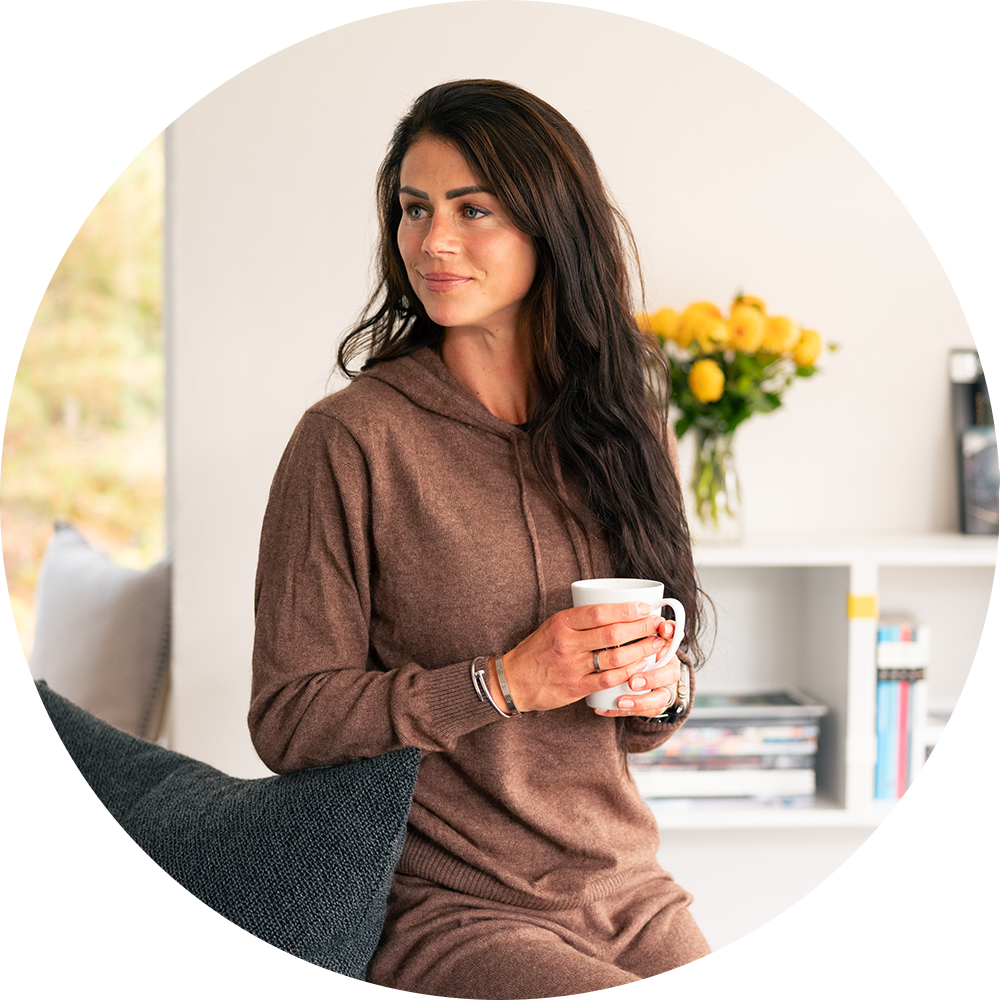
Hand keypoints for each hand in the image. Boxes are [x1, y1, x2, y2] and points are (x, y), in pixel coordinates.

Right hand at [495, 601, 669, 713]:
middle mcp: (567, 643)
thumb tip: (616, 610)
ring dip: (641, 651)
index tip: (646, 608)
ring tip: (656, 645)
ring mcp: (572, 666)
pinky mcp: (576, 687)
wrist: (513, 681)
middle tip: (659, 625)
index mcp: (562, 623)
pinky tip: (640, 667)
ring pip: (615, 657)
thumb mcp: (553, 625)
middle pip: (613, 633)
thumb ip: (580, 619)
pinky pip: (608, 679)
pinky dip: (628, 673)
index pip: (600, 612)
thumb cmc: (537, 650)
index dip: (627, 610)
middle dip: (641, 628)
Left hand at [592, 618, 682, 717]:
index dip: (671, 633)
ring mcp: (662, 686)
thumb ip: (625, 619)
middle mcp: (667, 666)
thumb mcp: (625, 629)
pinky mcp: (652, 703)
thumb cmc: (627, 644)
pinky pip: (645, 712)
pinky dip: (623, 711)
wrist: (636, 670)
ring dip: (641, 701)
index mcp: (664, 645)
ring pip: (661, 698)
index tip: (661, 630)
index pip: (674, 637)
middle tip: (632, 681)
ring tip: (621, 701)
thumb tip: (627, 605)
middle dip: (652, 677)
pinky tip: (604, 709)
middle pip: (670, 673)